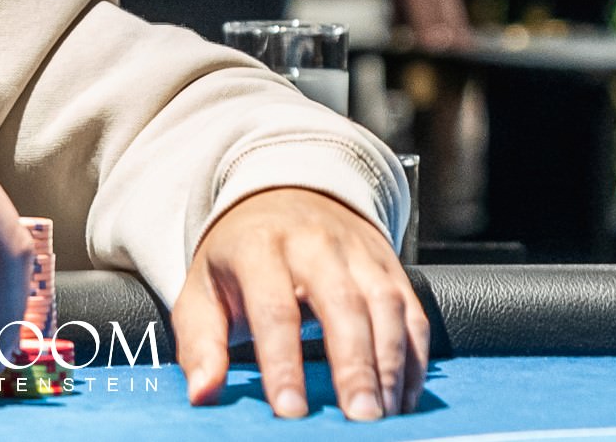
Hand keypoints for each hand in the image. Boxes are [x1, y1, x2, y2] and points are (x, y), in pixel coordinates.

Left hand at [173, 189, 427, 421]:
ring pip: (384, 306)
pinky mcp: (388, 265)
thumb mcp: (202, 291)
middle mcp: (314, 244)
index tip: (290, 411)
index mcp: (259, 248)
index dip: (283, 363)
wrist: (283, 196)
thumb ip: (200, 345)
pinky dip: (414, 358)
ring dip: (391, 365)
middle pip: (342, 305)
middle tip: (359, 418)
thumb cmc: (239, 258)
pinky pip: (411, 311)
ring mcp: (358, 252)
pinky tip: (404, 397)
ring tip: (384, 414)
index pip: (274, 308)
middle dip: (354, 366)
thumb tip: (202, 394)